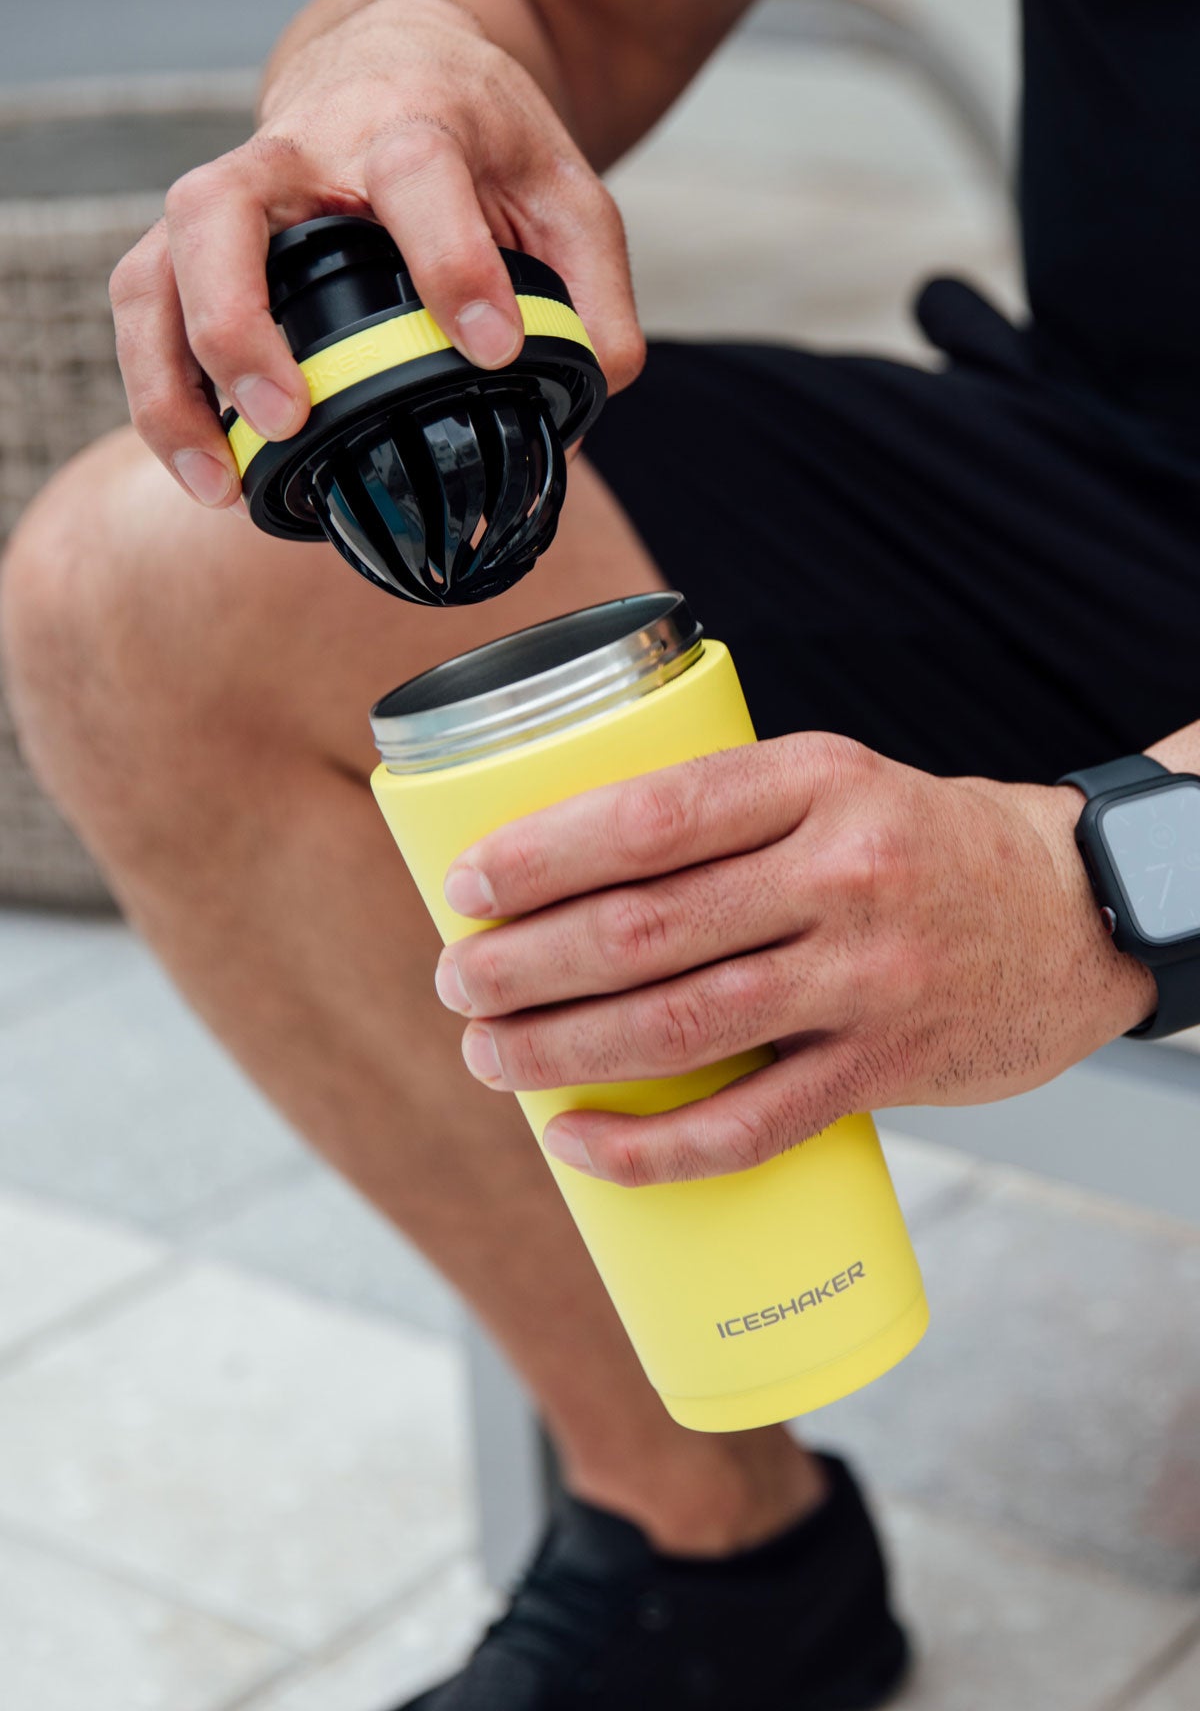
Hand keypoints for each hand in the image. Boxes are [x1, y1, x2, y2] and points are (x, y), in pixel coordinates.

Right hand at [109, 0, 641, 508]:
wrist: (403, 57)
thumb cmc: (479, 135)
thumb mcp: (566, 194)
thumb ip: (597, 294)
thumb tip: (591, 401)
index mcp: (408, 119)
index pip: (416, 171)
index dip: (451, 261)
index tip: (489, 347)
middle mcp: (299, 150)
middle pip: (223, 209)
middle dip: (241, 320)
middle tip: (289, 416)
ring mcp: (235, 194)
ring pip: (156, 268)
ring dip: (173, 380)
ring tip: (222, 480)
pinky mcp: (196, 240)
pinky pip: (146, 307)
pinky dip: (161, 393)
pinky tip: (207, 472)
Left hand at [434, 734, 1158, 1184]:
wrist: (1075, 911)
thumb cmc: (918, 843)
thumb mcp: (833, 783)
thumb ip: (724, 816)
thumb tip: (559, 874)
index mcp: (815, 779)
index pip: (651, 816)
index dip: (540, 857)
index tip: (464, 888)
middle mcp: (842, 873)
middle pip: (646, 929)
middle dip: (524, 965)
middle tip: (457, 982)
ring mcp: (867, 978)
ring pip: (682, 1027)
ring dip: (560, 1052)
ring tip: (489, 1055)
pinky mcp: (886, 1069)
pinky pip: (750, 1126)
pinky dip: (650, 1148)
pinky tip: (578, 1143)